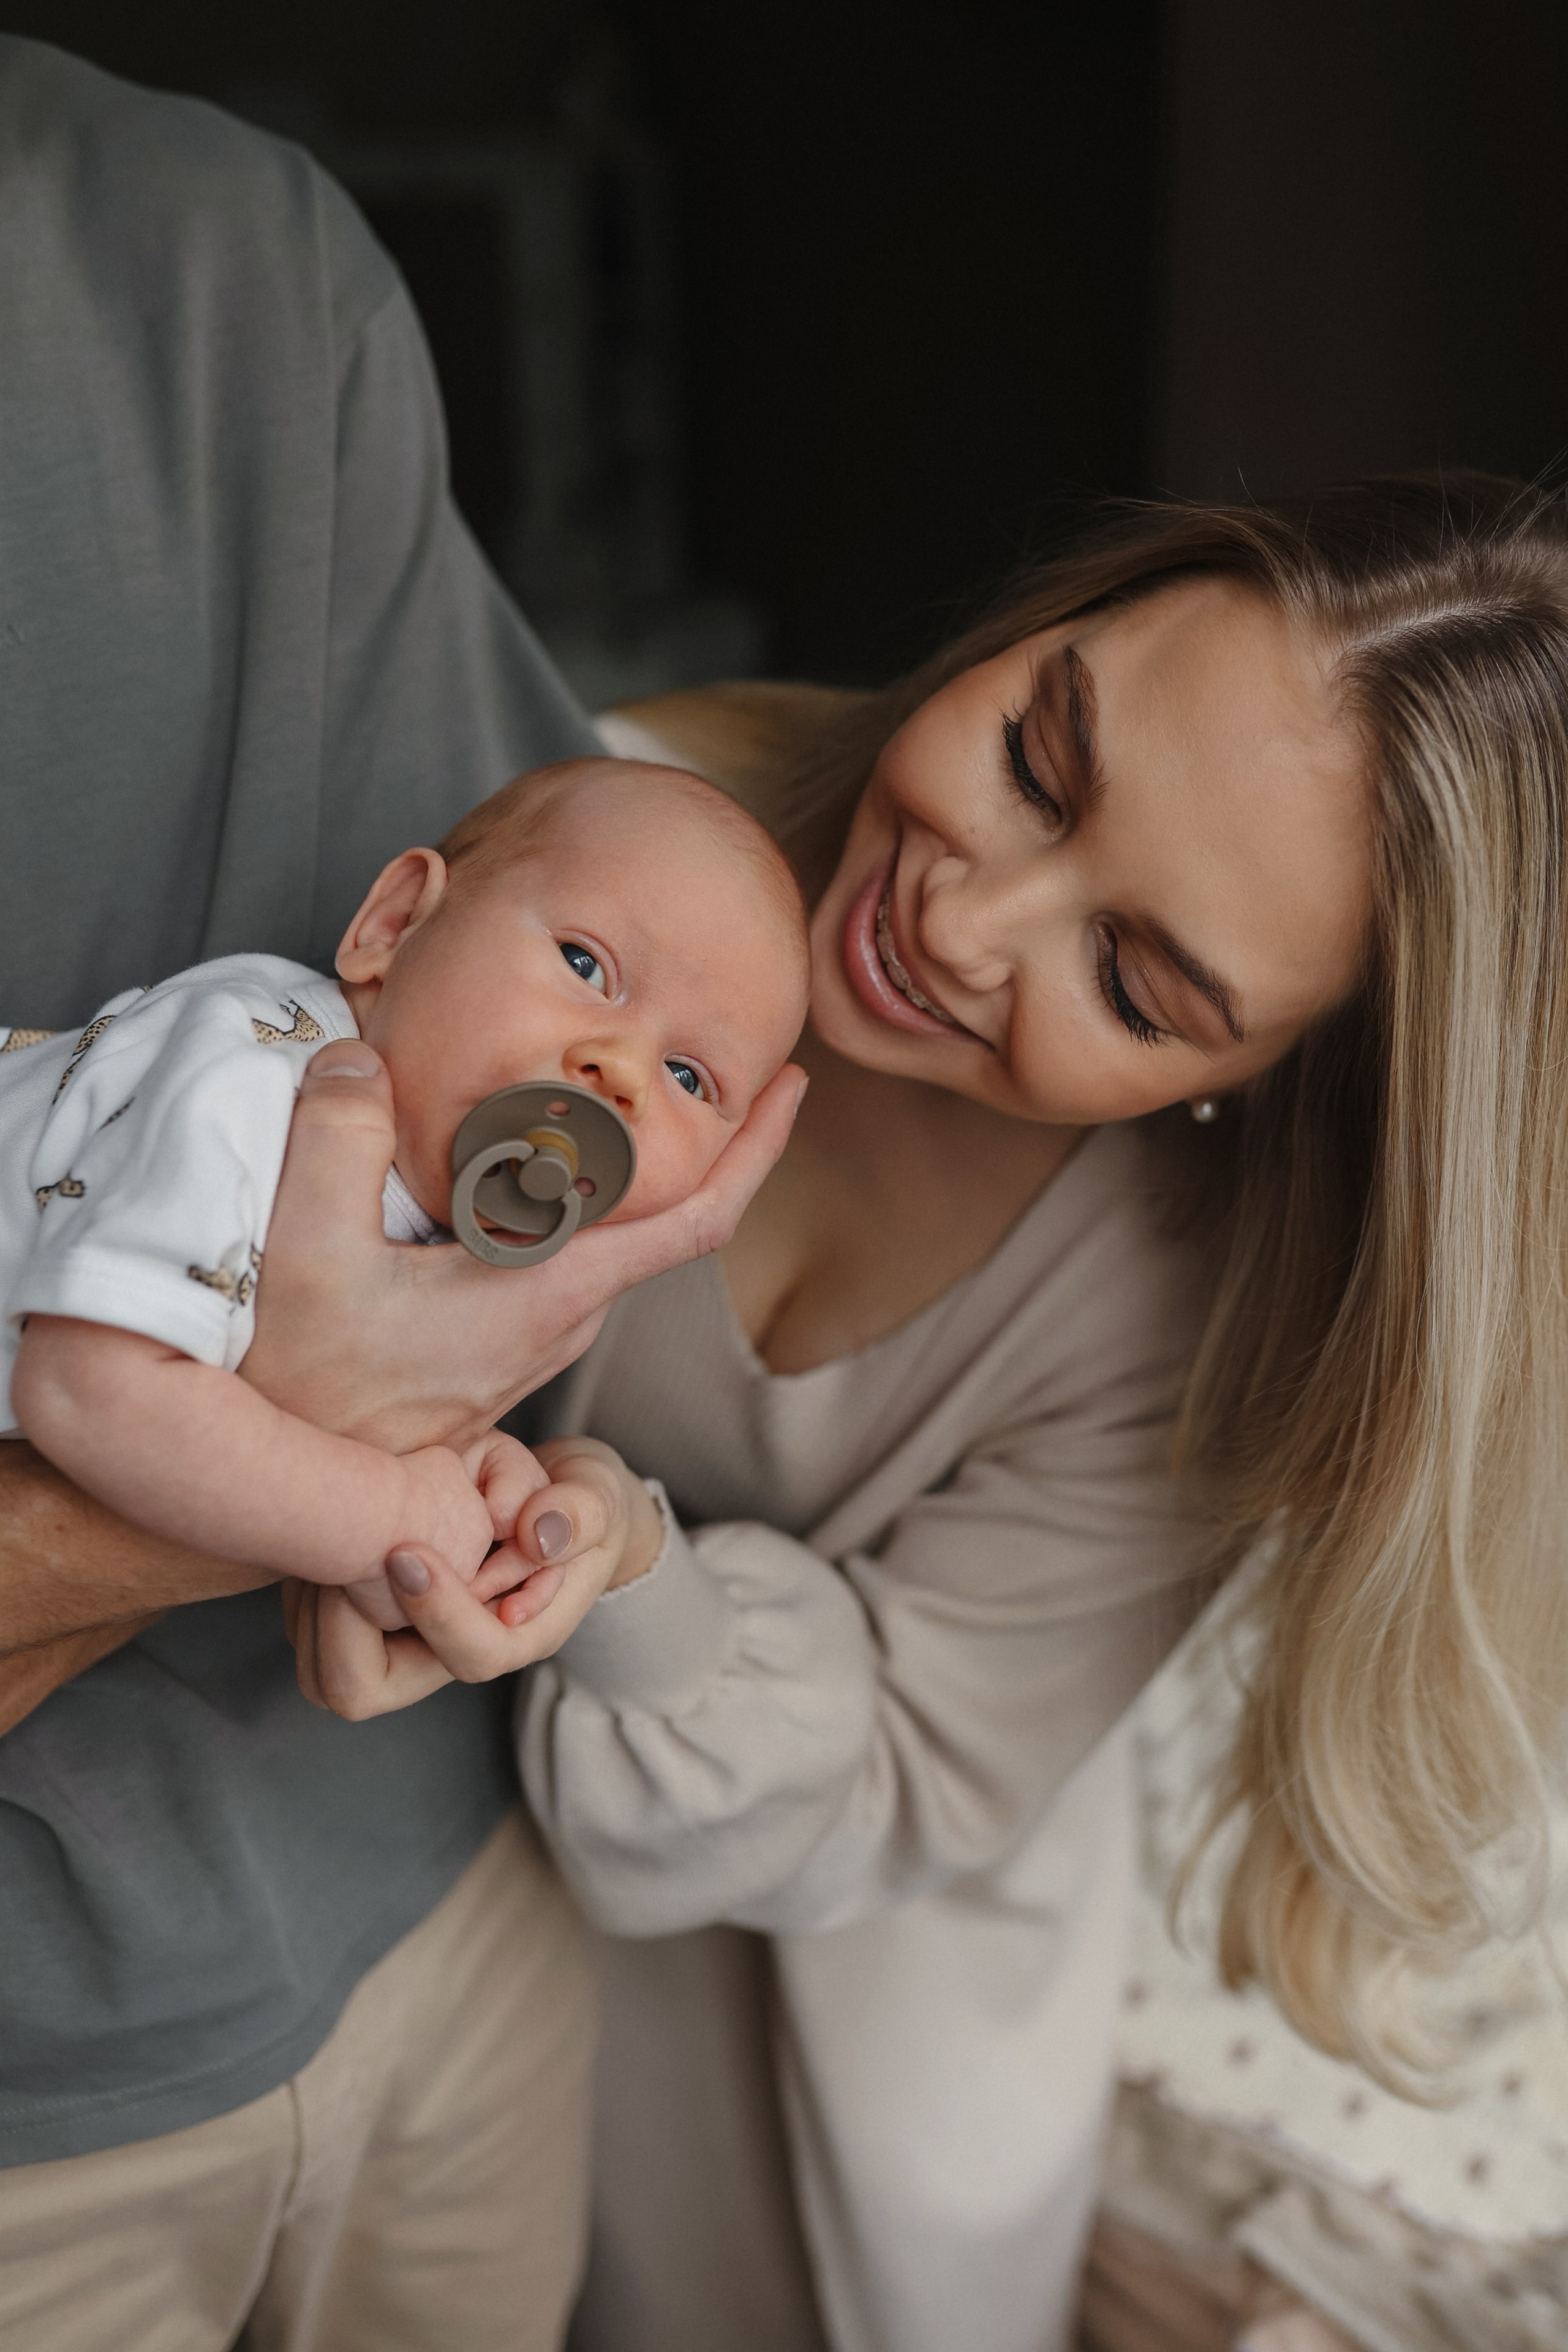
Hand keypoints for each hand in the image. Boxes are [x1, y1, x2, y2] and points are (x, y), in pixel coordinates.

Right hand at [241, 1041, 804, 1452]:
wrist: (283, 1482)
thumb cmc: (302, 1380)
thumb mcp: (309, 1249)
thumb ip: (340, 1140)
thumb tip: (362, 1053)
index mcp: (551, 1290)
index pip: (696, 1221)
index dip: (757, 1151)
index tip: (793, 1085)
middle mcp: (562, 1318)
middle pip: (665, 1222)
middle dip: (705, 1142)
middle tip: (715, 1058)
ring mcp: (534, 1338)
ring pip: (609, 1240)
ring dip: (628, 1171)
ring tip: (623, 1089)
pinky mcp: (498, 1343)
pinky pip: (563, 1258)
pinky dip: (572, 1197)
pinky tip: (531, 1154)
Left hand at [286, 1436, 666, 1717]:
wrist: (552, 1509)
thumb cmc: (575, 1505)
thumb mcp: (595, 1499)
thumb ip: (577, 1516)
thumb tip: (538, 1535)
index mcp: (519, 1633)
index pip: (475, 1654)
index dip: (438, 1613)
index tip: (405, 1551)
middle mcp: (454, 1653)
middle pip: (372, 1689)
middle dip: (344, 1627)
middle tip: (347, 1550)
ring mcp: (408, 1648)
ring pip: (329, 1675)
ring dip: (316, 1611)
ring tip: (326, 1541)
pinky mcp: (370, 1630)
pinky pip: (310, 1641)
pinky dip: (303, 1595)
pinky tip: (320, 1539)